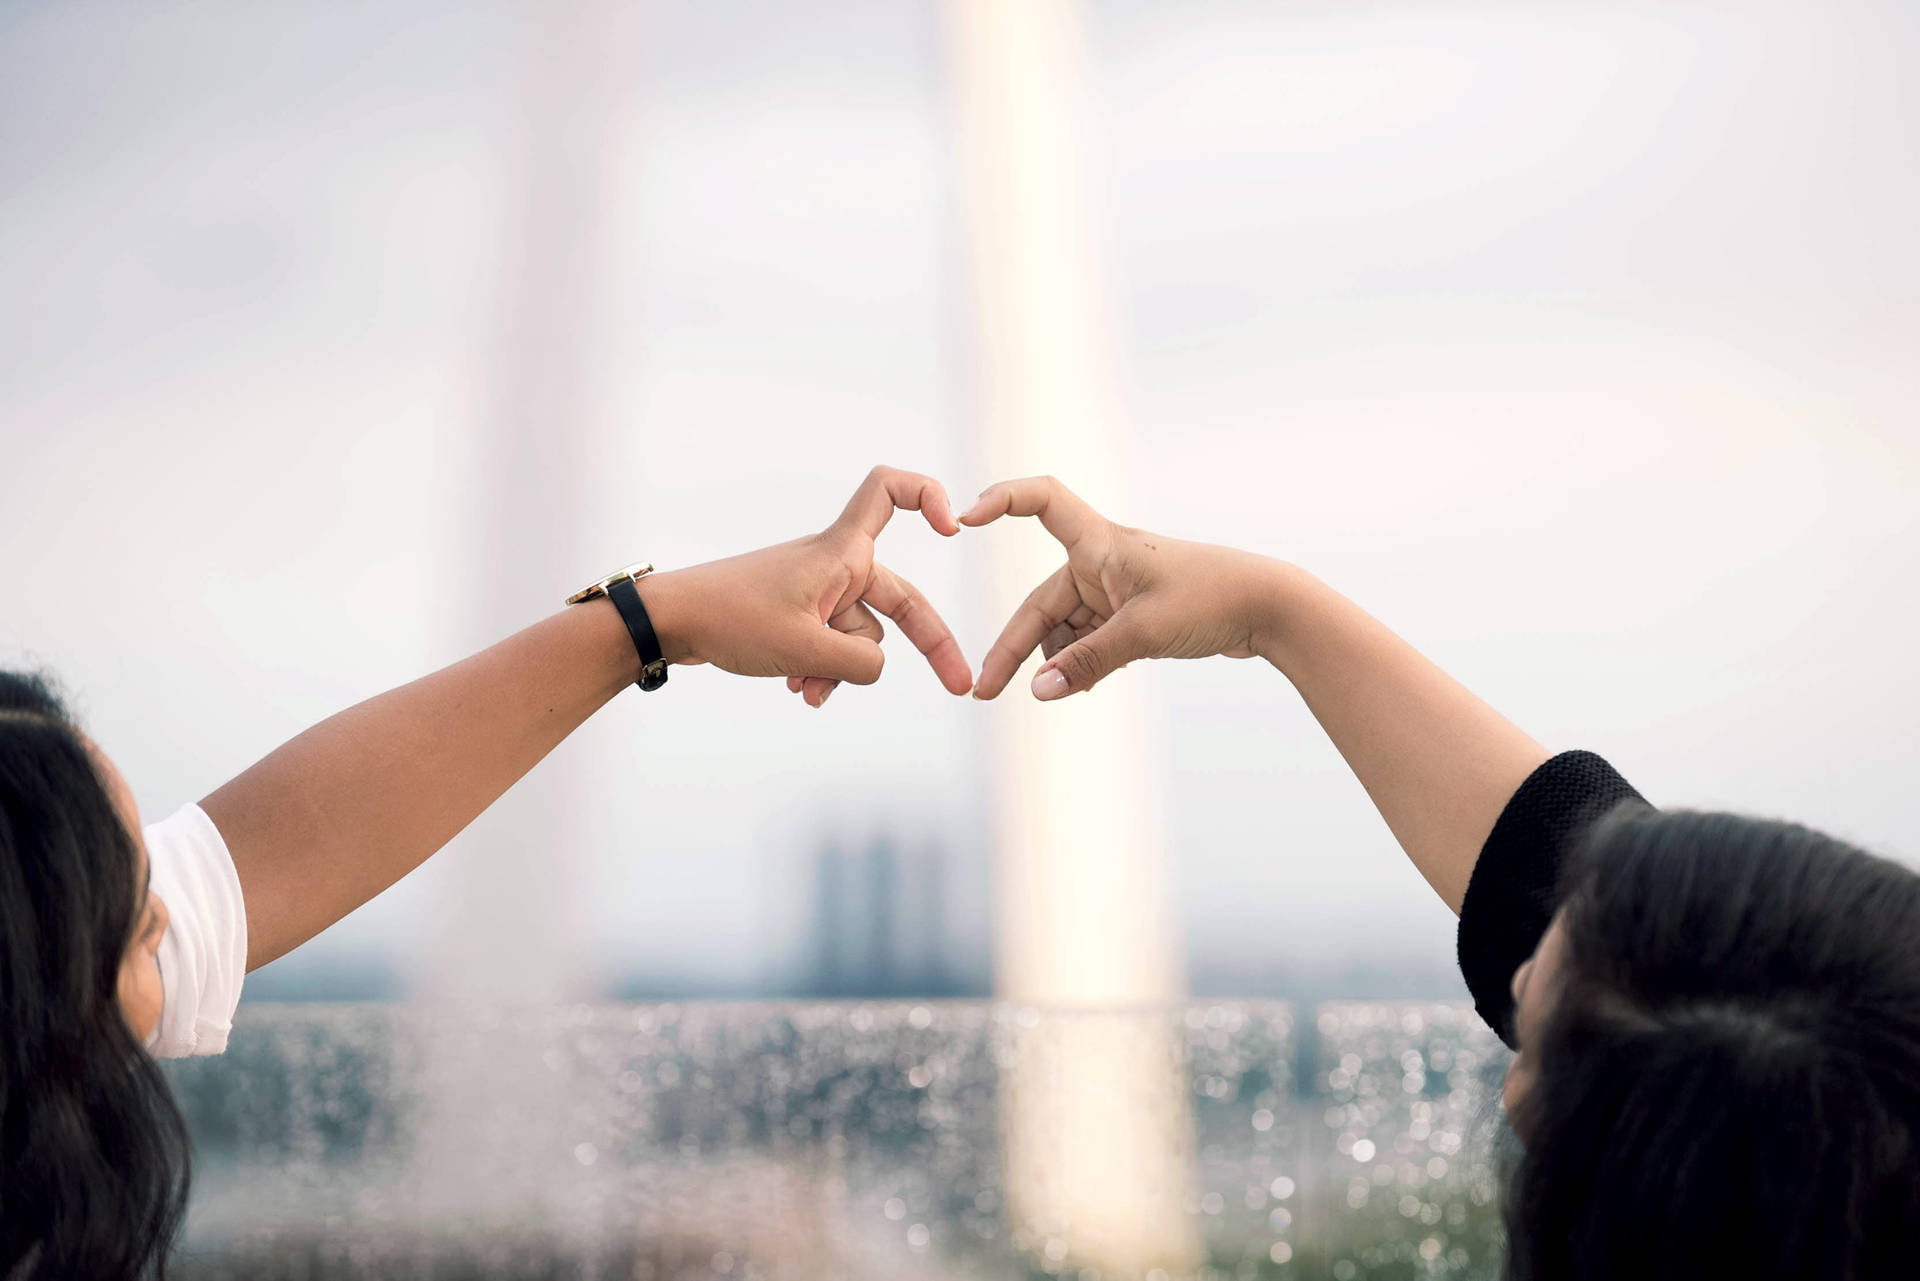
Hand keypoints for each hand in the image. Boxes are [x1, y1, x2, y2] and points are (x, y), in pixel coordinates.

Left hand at [646, 467, 973, 705]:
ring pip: (859, 636)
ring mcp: (818, 592)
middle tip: (961, 686)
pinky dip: (823, 669)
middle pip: (899, 599)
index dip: (927, 496)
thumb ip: (859, 664)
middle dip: (928, 644)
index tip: (951, 529)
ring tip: (807, 692)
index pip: (889, 491)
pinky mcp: (799, 615)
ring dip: (841, 670)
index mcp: (840, 553)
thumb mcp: (805, 650)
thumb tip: (875, 670)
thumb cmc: (731, 620)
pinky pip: (832, 645)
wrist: (670, 623)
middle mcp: (835, 566)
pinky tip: (800, 691)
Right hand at [961, 475, 1279, 700]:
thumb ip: (1086, 663)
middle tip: (986, 692)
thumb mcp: (1143, 634)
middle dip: (1015, 648)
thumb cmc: (1212, 600)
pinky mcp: (1131, 614)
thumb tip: (1036, 691)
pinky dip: (1082, 663)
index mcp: (1101, 542)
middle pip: (1041, 603)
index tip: (962, 520)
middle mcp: (1101, 561)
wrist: (1270, 609)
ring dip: (1059, 660)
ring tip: (1068, 690)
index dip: (1000, 501)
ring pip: (1064, 629)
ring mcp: (1115, 590)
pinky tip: (1087, 685)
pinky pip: (1088, 641)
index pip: (1040, 499)